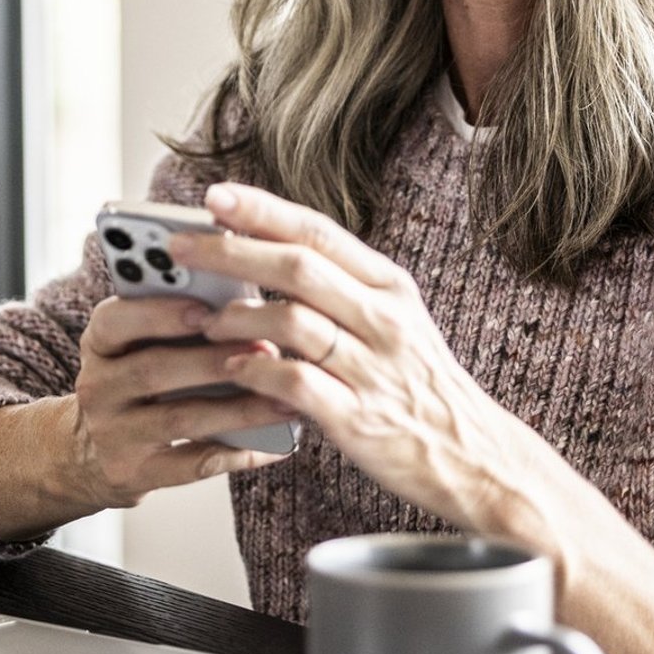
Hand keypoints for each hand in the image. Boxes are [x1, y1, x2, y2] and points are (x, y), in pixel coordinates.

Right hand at [65, 293, 295, 509]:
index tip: (206, 308)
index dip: (159, 314)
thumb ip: (174, 325)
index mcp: (99, 343)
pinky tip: (275, 445)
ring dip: (238, 410)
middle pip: (153, 370)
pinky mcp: (133, 475)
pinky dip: (237, 454)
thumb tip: (244, 311)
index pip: (115, 321)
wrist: (89, 452)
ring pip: (178, 420)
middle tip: (267, 350)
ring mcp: (112, 435)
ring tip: (284, 399)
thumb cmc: (134, 381)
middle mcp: (98, 387)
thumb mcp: (135, 345)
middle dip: (214, 361)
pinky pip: (192, 465)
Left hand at [169, 182, 544, 538]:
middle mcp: (384, 320)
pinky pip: (295, 384)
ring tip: (204, 319)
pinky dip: (256, 372)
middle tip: (180, 249)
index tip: (214, 196)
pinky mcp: (358, 419)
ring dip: (238, 317)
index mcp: (389, 287)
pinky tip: (232, 369)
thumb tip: (264, 253)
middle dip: (232, 252)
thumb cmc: (419, 386)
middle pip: (298, 267)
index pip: (319, 232)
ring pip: (294, 322)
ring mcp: (372, 369)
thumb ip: (339, 289)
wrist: (473, 456)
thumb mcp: (394, 320)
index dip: (262, 211)